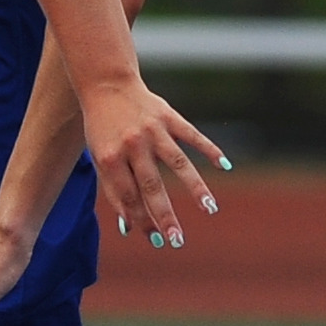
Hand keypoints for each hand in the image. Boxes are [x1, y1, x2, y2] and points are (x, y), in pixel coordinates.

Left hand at [82, 76, 224, 247]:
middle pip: (152, 186)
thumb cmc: (102, 129)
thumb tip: (129, 227)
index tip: (156, 240)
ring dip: (196, 187)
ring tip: (210, 208)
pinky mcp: (169, 116)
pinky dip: (210, 149)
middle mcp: (132, 145)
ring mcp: (153, 130)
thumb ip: (114, 191)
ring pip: (178, 163)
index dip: (142, 220)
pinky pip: (192, 135)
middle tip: (178, 240)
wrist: (106, 84)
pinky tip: (225, 165)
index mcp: (110, 157)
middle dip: (165, 215)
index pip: (129, 197)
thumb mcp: (100, 159)